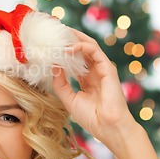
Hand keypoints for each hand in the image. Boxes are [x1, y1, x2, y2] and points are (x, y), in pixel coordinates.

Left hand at [52, 29, 138, 154]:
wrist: (108, 128)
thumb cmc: (91, 117)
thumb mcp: (68, 99)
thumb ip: (60, 83)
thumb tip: (53, 65)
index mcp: (87, 79)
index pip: (75, 59)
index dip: (64, 51)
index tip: (50, 43)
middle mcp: (95, 72)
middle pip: (82, 49)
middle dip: (70, 39)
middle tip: (55, 30)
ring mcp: (102, 69)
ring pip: (89, 46)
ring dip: (75, 39)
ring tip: (60, 34)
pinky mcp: (108, 69)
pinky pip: (95, 52)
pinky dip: (82, 46)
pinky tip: (69, 48)